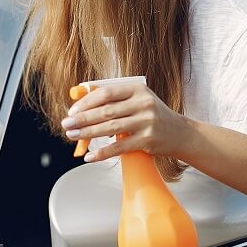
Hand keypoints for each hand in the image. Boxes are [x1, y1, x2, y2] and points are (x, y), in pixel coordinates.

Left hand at [61, 81, 193, 162]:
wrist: (180, 133)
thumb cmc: (152, 115)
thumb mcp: (137, 100)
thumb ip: (114, 100)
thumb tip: (82, 104)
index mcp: (137, 89)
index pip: (106, 93)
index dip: (86, 102)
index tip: (72, 110)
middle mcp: (143, 104)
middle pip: (105, 111)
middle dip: (82, 118)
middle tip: (67, 124)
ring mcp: (146, 122)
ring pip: (110, 128)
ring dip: (88, 133)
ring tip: (73, 136)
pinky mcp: (147, 140)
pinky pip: (119, 147)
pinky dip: (102, 153)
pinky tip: (89, 157)